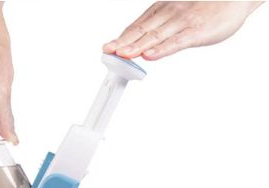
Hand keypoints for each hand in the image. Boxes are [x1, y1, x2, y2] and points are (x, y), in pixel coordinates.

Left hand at [103, 1, 261, 60]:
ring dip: (136, 46)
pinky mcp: (196, 32)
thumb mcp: (177, 13)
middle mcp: (169, 14)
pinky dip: (161, 49)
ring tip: (122, 55)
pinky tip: (149, 56)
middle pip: (141, 31)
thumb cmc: (205, 7)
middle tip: (108, 52)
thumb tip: (141, 43)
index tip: (107, 48)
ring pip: (155, 36)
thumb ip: (159, 27)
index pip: (137, 26)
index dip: (121, 38)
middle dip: (123, 43)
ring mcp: (182, 22)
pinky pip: (176, 42)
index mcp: (162, 10)